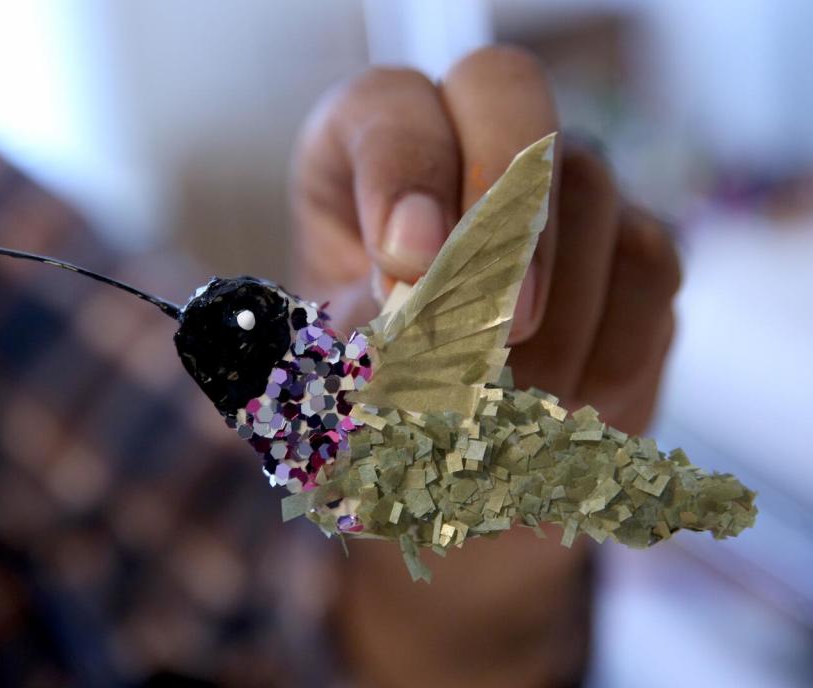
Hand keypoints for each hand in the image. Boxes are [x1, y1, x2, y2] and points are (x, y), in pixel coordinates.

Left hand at [291, 46, 680, 686]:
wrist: (442, 459)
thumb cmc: (366, 398)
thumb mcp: (339, 369)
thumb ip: (362, 336)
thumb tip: (418, 316)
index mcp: (366, 153)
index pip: (392, 109)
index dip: (404, 174)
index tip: (405, 268)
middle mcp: (466, 142)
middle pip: (508, 95)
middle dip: (503, 217)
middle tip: (499, 326)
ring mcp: (559, 188)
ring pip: (590, 188)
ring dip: (554, 316)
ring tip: (510, 412)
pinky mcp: (631, 252)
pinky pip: (650, 269)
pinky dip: (610, 354)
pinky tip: (566, 411)